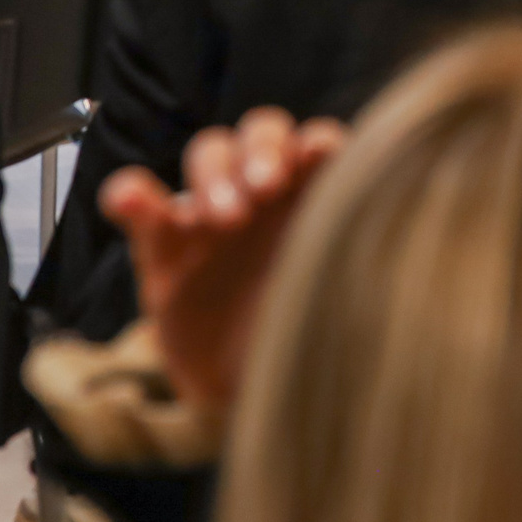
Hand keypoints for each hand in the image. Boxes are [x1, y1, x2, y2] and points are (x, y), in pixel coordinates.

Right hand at [101, 108, 345, 414]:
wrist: (247, 387)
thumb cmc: (305, 335)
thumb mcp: (338, 303)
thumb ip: (358, 270)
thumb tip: (392, 245)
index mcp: (313, 197)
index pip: (316, 144)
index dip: (317, 143)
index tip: (318, 158)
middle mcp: (264, 190)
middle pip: (261, 134)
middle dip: (263, 151)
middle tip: (265, 190)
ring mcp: (210, 211)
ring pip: (208, 153)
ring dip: (213, 173)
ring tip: (220, 218)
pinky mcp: (161, 242)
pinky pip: (136, 197)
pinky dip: (129, 192)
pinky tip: (128, 200)